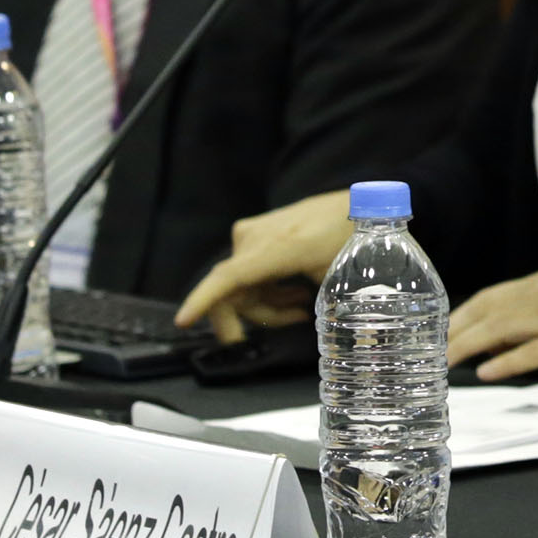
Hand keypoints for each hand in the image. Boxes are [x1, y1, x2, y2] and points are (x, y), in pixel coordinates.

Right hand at [172, 189, 352, 337]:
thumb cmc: (349, 239)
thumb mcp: (335, 279)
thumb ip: (311, 305)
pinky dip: (268, 289)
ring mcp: (250, 234)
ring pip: (242, 286)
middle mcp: (253, 239)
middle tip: (284, 327)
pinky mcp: (254, 234)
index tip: (183, 321)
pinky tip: (296, 295)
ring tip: (302, 309)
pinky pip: (249, 272)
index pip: (229, 277)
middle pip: (234, 292)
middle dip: (257, 316)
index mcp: (275, 249)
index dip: (203, 300)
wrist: (354, 206)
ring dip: (268, 304)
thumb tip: (306, 331)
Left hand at [447, 267, 537, 383]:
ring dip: (472, 345)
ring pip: (507, 325)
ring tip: (447, 364)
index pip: (493, 296)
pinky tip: (488, 372)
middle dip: (457, 332)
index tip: (437, 336)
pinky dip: (509, 361)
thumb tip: (489, 345)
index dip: (461, 316)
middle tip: (431, 355)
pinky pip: (537, 350)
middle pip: (493, 309)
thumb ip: (534, 324)